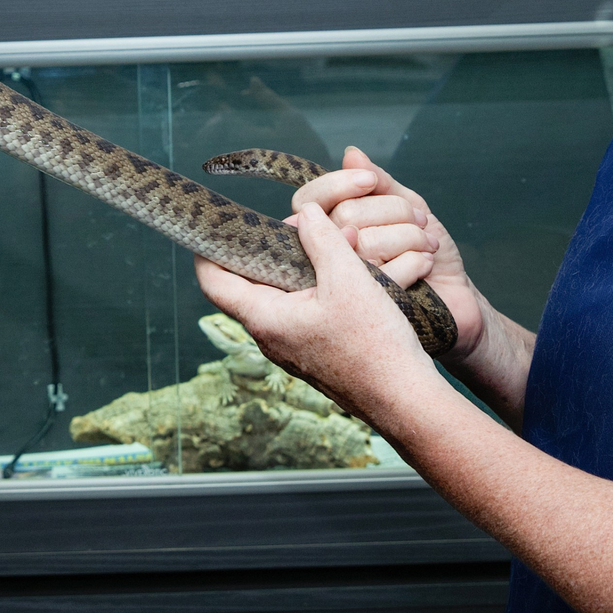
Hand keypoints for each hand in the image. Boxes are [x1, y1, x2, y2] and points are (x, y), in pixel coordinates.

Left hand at [195, 203, 444, 421]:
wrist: (404, 399)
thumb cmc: (373, 346)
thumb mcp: (347, 280)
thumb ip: (322, 241)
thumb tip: (305, 212)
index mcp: (264, 318)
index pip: (214, 282)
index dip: (209, 249)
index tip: (218, 224)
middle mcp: (270, 335)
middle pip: (249, 282)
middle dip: (267, 247)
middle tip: (294, 222)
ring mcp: (292, 345)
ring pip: (280, 294)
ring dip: (297, 264)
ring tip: (327, 239)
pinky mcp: (315, 349)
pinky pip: (303, 308)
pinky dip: (315, 284)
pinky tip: (343, 268)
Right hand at [291, 145, 487, 356]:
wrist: (454, 295)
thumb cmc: (427, 250)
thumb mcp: (408, 207)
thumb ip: (380, 183)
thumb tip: (351, 153)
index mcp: (329, 228)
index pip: (309, 201)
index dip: (337, 185)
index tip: (370, 181)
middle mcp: (325, 258)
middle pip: (343, 217)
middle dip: (391, 211)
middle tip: (419, 220)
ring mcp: (341, 287)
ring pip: (364, 242)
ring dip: (408, 236)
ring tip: (426, 245)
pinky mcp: (363, 311)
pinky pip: (381, 273)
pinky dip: (414, 261)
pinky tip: (425, 265)